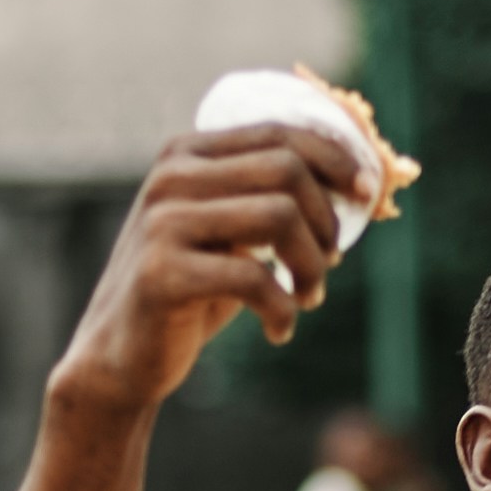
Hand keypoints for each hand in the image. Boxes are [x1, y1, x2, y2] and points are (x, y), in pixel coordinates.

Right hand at [43, 121, 387, 425]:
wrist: (123, 355)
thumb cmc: (193, 290)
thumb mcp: (230, 233)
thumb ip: (269, 199)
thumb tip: (361, 183)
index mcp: (186, 155)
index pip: (278, 134)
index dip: (335, 159)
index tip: (367, 195)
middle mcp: (170, 178)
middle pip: (286, 170)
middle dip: (326, 220)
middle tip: (331, 264)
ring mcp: (162, 224)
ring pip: (279, 216)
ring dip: (312, 266)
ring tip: (308, 298)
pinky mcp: (162, 274)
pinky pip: (254, 279)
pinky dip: (283, 310)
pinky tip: (280, 331)